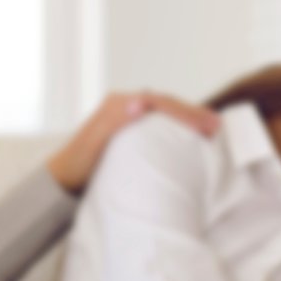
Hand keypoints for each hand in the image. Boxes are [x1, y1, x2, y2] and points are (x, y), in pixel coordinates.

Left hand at [46, 91, 221, 194]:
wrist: (62, 179)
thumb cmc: (76, 164)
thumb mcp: (92, 143)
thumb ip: (113, 121)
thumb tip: (140, 102)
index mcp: (118, 103)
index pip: (160, 102)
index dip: (185, 112)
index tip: (206, 125)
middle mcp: (124, 104)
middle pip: (167, 103)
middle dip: (194, 112)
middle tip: (218, 126)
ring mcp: (128, 116)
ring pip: (167, 112)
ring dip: (190, 118)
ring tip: (213, 128)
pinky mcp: (131, 130)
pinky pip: (161, 122)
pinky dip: (180, 126)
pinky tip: (193, 136)